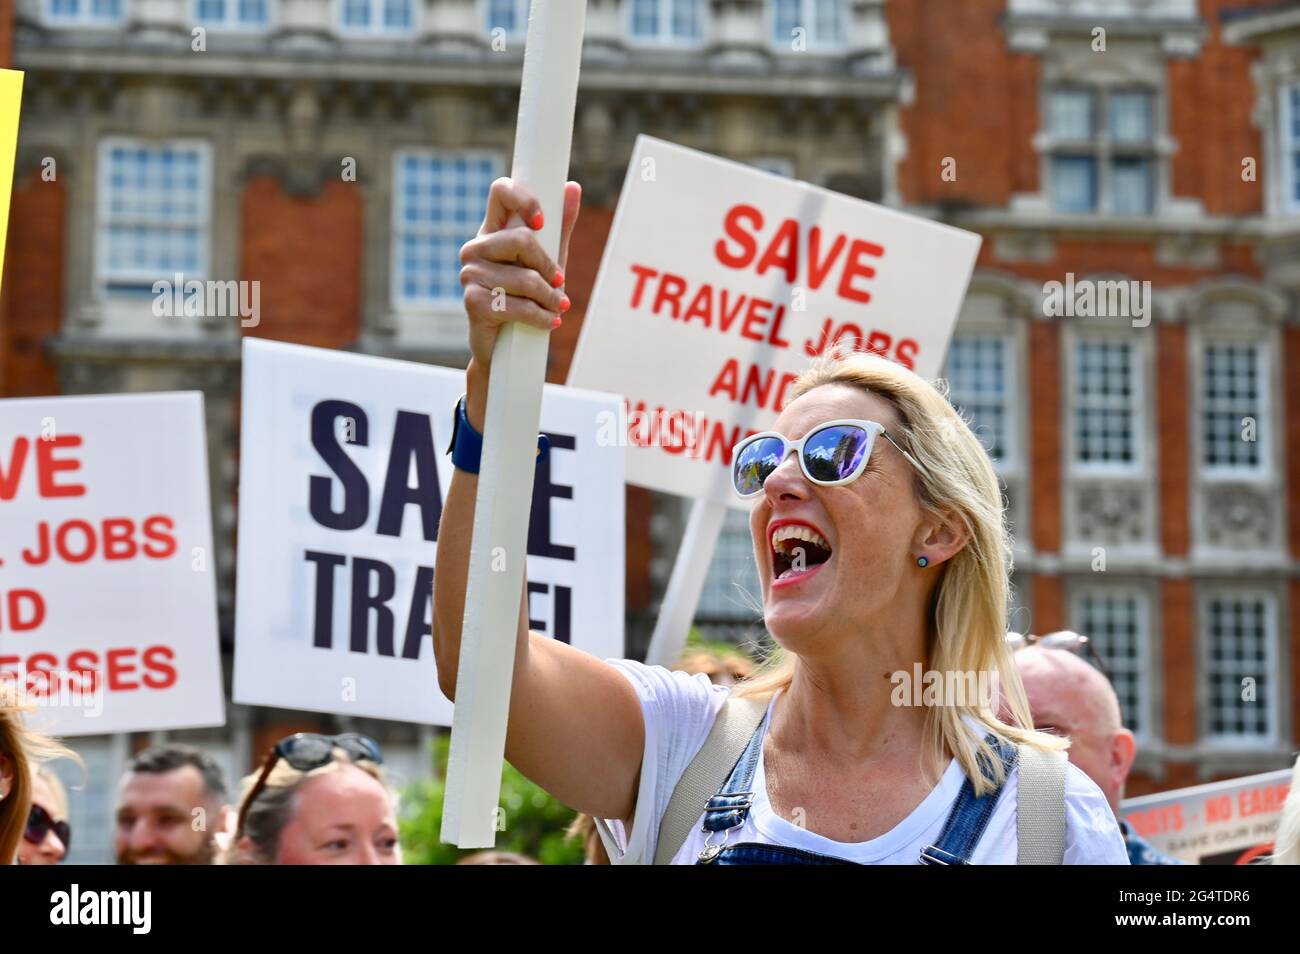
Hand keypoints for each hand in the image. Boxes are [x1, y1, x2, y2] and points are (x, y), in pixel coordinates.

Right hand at [460, 178, 582, 374]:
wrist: (505, 346)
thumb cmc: (526, 297)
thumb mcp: (547, 259)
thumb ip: (559, 226)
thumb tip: (572, 187)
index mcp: (493, 230)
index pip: (501, 191)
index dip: (524, 199)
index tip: (542, 222)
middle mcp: (476, 247)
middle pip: (522, 239)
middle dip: (549, 266)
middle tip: (560, 283)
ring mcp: (470, 274)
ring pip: (525, 278)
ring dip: (550, 299)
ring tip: (558, 308)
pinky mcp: (473, 302)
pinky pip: (519, 306)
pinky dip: (542, 317)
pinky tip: (549, 322)